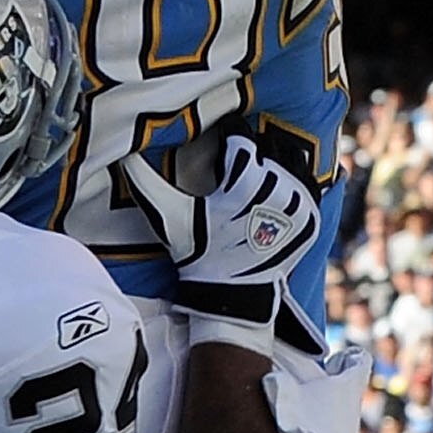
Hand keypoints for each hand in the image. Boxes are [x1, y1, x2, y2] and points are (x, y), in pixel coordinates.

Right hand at [116, 131, 325, 360]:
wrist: (230, 293)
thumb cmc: (197, 252)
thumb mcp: (168, 216)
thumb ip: (145, 180)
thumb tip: (120, 152)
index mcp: (244, 181)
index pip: (239, 138)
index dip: (227, 138)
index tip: (221, 145)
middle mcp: (277, 188)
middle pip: (268, 147)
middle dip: (253, 153)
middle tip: (238, 169)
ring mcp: (299, 205)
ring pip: (294, 160)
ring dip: (278, 164)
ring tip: (259, 179)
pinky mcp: (312, 219)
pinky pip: (313, 185)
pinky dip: (299, 184)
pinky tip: (282, 190)